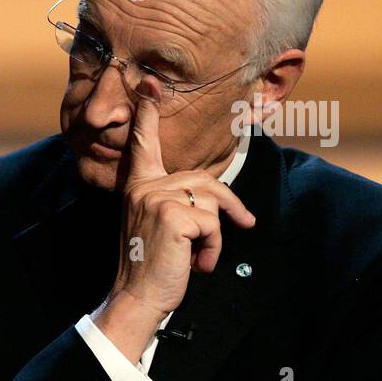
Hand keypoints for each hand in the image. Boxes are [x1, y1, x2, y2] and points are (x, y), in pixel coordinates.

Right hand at [95, 78, 256, 360]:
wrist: (137, 297)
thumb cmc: (152, 266)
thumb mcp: (160, 226)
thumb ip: (177, 203)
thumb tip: (220, 203)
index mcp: (137, 185)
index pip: (143, 143)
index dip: (148, 114)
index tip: (149, 83)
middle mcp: (143, 186)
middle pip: (204, 180)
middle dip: (229, 206)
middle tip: (243, 226)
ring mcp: (155, 198)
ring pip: (212, 201)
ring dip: (216, 234)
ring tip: (199, 256)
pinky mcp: (172, 215)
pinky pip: (213, 222)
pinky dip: (213, 247)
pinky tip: (197, 262)